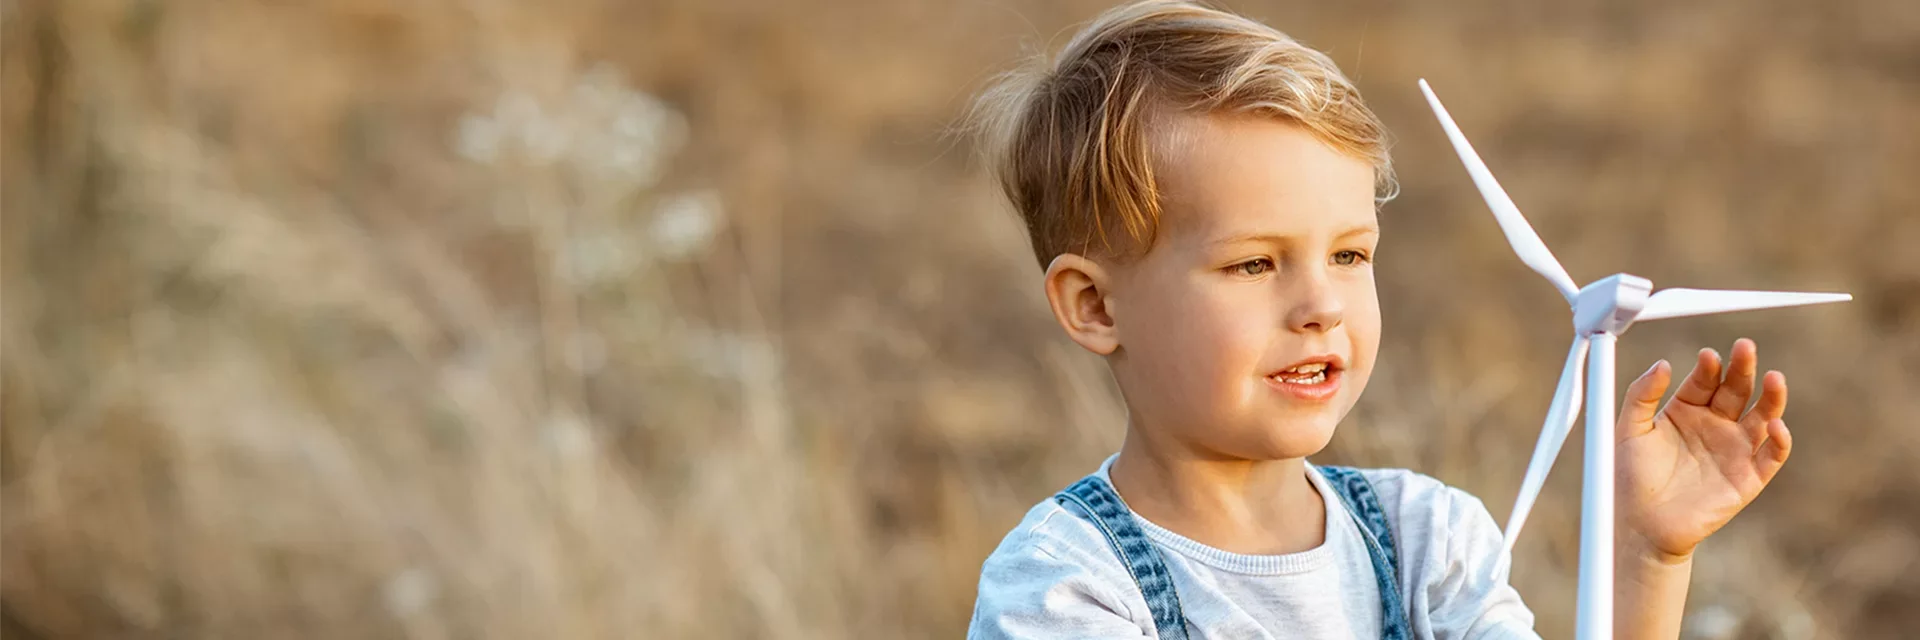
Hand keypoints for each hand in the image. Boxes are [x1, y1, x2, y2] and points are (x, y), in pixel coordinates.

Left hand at [1615, 338, 1791, 562]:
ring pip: (1762, 416)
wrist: (1642, 525)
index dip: (1709, 366)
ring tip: (1773, 377)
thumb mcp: (1629, 430)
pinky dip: (1780, 440)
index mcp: (1686, 410)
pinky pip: (1772, 455)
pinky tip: (1775, 425)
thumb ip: (1641, 395)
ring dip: (1772, 397)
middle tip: (1745, 348)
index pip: (1705, 380)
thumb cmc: (1631, 477)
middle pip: (1737, 390)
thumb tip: (1662, 363)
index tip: (1708, 356)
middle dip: (1743, 368)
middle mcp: (1714, 425)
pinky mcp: (1748, 477)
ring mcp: (1734, 450)